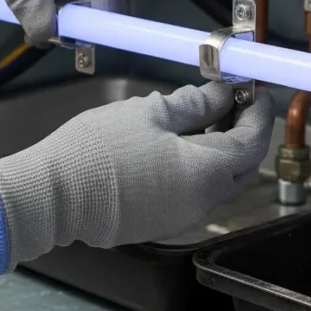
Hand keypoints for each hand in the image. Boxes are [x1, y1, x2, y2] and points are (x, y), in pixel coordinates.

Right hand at [0, 83, 274, 272]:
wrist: (52, 195)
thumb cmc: (99, 149)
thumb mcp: (150, 113)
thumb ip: (194, 104)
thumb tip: (222, 96)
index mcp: (206, 172)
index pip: (253, 141)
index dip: (258, 112)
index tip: (253, 88)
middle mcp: (203, 201)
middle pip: (243, 166)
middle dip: (245, 131)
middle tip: (233, 100)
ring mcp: (182, 216)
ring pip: (219, 181)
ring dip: (221, 149)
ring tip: (204, 115)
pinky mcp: (160, 221)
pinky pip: (195, 192)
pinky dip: (199, 166)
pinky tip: (180, 143)